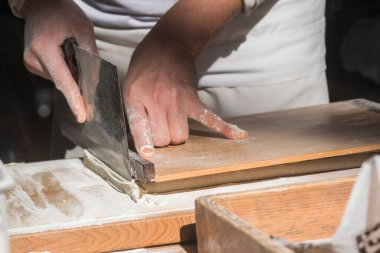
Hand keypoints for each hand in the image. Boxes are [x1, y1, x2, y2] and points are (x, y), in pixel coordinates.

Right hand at [23, 0, 96, 121]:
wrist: (41, 4)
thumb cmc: (63, 13)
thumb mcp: (83, 29)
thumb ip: (90, 55)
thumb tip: (96, 81)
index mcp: (44, 49)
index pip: (63, 81)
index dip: (75, 100)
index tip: (82, 116)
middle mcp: (33, 59)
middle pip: (63, 82)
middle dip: (79, 84)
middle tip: (92, 77)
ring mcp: (31, 62)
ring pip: (60, 80)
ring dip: (72, 74)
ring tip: (73, 53)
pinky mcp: (33, 64)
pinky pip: (55, 74)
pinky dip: (66, 71)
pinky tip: (68, 57)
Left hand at [123, 33, 246, 157]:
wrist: (167, 46)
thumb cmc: (145, 68)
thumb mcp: (130, 88)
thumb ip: (134, 112)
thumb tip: (140, 138)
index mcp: (137, 98)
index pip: (140, 128)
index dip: (144, 144)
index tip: (148, 155)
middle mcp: (156, 101)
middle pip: (164, 138)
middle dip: (162, 139)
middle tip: (160, 128)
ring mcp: (176, 101)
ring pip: (181, 136)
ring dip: (178, 136)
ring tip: (174, 126)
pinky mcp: (193, 99)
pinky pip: (209, 118)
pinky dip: (223, 127)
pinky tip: (236, 135)